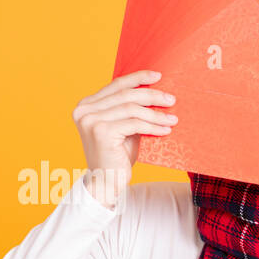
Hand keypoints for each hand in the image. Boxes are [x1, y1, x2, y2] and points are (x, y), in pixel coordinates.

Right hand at [73, 70, 177, 209]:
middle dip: (151, 95)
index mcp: (87, 105)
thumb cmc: (118, 156)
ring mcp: (90, 120)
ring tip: (173, 118)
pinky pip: (134, 123)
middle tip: (171, 99)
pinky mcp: (101, 132)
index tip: (157, 75)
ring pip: (132, 108)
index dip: (138, 78)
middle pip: (125, 95)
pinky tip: (166, 129)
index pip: (116, 85)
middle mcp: (84, 110)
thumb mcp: (124, 128)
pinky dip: (152, 125)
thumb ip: (131, 111)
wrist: (107, 183)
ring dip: (156, 113)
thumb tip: (155, 92)